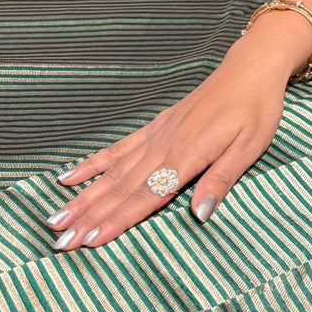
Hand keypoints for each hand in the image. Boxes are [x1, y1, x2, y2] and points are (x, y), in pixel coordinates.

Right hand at [43, 41, 290, 251]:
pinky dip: (92, 164)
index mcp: (188, 155)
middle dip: (89, 218)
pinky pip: (118, 149)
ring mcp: (156, 136)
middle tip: (59, 242)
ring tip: (55, 218)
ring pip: (112, 173)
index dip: (117, 221)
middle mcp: (164, 147)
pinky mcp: (155, 128)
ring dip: (83, 198)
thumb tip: (199, 215)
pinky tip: (69, 178)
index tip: (89, 241)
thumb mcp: (249, 148)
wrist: (248, 70)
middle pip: (121, 189)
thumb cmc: (256, 110)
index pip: (146, 196)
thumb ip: (220, 180)